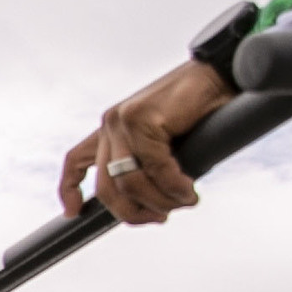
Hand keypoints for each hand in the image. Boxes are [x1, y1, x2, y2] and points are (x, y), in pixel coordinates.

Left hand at [58, 60, 230, 224]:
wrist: (221, 74)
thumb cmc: (198, 109)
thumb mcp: (163, 143)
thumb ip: (146, 167)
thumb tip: (145, 205)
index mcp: (111, 129)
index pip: (75, 160)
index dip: (69, 189)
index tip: (72, 212)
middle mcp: (111, 123)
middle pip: (106, 186)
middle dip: (132, 211)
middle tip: (160, 217)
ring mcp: (123, 120)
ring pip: (130, 182)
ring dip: (159, 201)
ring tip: (182, 202)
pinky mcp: (142, 119)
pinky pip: (155, 168)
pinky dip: (173, 186)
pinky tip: (188, 191)